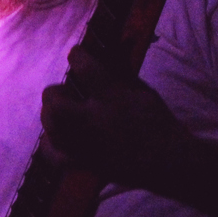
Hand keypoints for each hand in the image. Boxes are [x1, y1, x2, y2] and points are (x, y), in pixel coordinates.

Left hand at [40, 46, 191, 186]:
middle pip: (56, 103)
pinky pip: (55, 156)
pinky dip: (50, 145)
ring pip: (51, 128)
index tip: (76, 54)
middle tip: (64, 93)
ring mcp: (86, 144)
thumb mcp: (143, 91)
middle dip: (55, 93)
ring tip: (61, 113)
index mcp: (112, 97)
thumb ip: (121, 73)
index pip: (84, 67)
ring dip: (50, 116)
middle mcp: (94, 120)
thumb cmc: (158, 122)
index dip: (76, 56)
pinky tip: (57, 138)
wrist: (167, 160)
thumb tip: (107, 53)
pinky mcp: (84, 162)